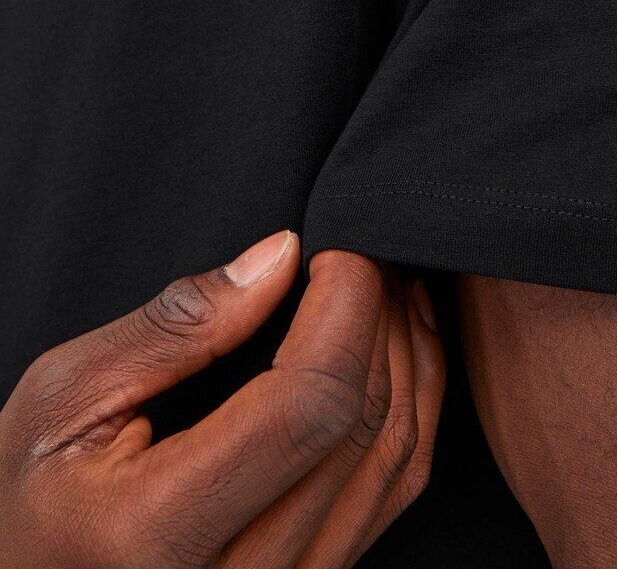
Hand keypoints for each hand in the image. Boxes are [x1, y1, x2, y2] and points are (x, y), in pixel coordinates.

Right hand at [0, 230, 445, 567]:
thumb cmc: (31, 498)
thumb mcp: (65, 398)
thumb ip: (175, 327)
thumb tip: (279, 257)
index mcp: (163, 532)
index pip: (307, 406)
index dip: (344, 310)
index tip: (340, 247)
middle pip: (361, 426)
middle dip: (380, 317)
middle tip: (367, 248)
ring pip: (394, 459)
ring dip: (406, 355)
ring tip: (388, 284)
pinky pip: (394, 492)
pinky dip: (414, 408)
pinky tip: (401, 347)